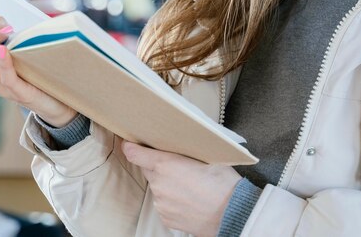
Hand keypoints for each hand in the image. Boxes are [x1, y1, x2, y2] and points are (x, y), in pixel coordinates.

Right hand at [0, 12, 77, 126]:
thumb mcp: (24, 53)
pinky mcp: (19, 93)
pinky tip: (5, 48)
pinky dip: (3, 61)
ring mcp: (2, 86)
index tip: (1, 19)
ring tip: (6, 33)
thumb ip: (11, 37)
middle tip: (7, 25)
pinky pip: (5, 78)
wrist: (60, 103)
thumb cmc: (40, 74)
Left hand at [122, 142, 241, 235]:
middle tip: (179, 165)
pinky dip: (172, 199)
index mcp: (166, 164)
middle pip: (149, 169)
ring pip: (158, 187)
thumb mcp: (207, 155)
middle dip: (159, 165)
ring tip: (190, 185)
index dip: (130, 146)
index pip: (136, 153)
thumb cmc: (223, 182)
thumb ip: (185, 150)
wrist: (231, 213)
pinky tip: (189, 198)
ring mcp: (161, 203)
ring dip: (167, 183)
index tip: (128, 143)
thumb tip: (179, 142)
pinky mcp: (166, 217)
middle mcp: (159, 184)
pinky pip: (164, 203)